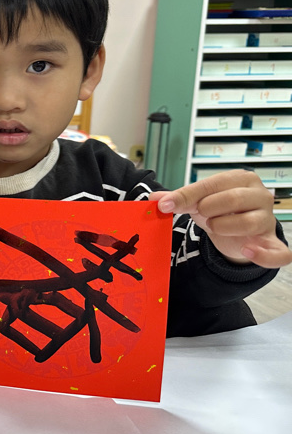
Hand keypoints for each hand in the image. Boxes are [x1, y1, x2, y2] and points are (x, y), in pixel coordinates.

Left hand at [154, 170, 291, 266]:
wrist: (234, 232)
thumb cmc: (217, 210)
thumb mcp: (196, 202)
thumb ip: (177, 199)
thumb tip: (154, 198)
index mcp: (240, 179)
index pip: (212, 184)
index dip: (186, 195)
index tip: (165, 205)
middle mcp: (260, 195)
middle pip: (232, 199)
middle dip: (208, 210)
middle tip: (202, 216)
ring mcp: (268, 220)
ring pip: (249, 222)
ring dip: (223, 227)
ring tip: (216, 227)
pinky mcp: (272, 243)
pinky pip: (278, 252)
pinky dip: (263, 255)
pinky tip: (246, 250)